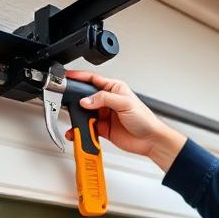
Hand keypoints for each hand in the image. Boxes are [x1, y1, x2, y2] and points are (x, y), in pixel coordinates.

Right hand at [64, 70, 186, 171]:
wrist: (150, 140)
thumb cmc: (144, 119)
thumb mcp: (124, 103)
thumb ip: (104, 99)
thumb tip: (86, 100)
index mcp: (114, 88)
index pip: (92, 79)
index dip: (79, 77)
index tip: (68, 77)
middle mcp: (108, 100)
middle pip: (86, 96)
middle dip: (76, 100)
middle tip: (68, 102)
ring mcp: (104, 114)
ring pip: (85, 113)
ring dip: (78, 117)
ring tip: (75, 119)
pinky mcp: (102, 128)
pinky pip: (88, 127)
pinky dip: (82, 130)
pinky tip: (80, 130)